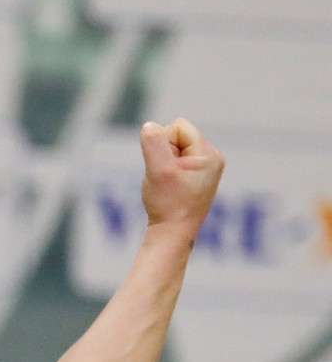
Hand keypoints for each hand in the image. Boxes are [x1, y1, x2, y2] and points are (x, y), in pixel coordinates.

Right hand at [139, 118, 222, 240]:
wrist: (173, 235)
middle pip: (177, 137)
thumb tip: (149, 125)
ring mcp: (206, 168)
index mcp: (209, 154)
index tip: (164, 169)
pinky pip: (176, 161)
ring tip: (167, 186)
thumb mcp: (158, 170)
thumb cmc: (167, 204)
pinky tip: (170, 189)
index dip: (162, 144)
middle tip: (166, 179)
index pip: (178, 127)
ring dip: (163, 164)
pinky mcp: (197, 177)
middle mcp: (212, 158)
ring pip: (175, 150)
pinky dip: (166, 172)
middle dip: (164, 154)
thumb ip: (153, 144)